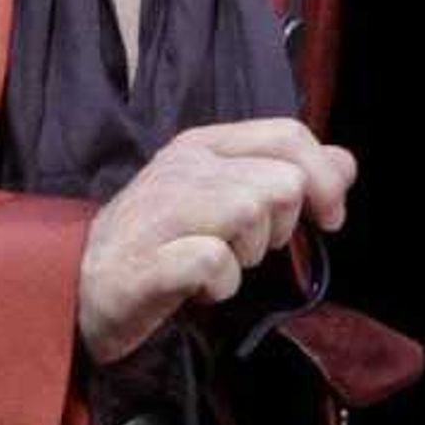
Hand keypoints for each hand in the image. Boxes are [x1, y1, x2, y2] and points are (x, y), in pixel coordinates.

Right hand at [78, 119, 354, 362]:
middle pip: (280, 184)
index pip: (289, 135)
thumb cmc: (161, 241)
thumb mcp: (225, 195)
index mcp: (203, 145)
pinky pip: (216, 263)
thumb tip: (346, 163)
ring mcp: (159, 212)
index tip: (327, 219)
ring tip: (216, 264)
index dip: (324, 177)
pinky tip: (198, 288)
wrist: (78, 286)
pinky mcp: (146, 261)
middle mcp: (182, 168)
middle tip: (245, 249)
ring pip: (251, 214)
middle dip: (279, 228)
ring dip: (247, 255)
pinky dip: (219, 285)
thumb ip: (284, 172)